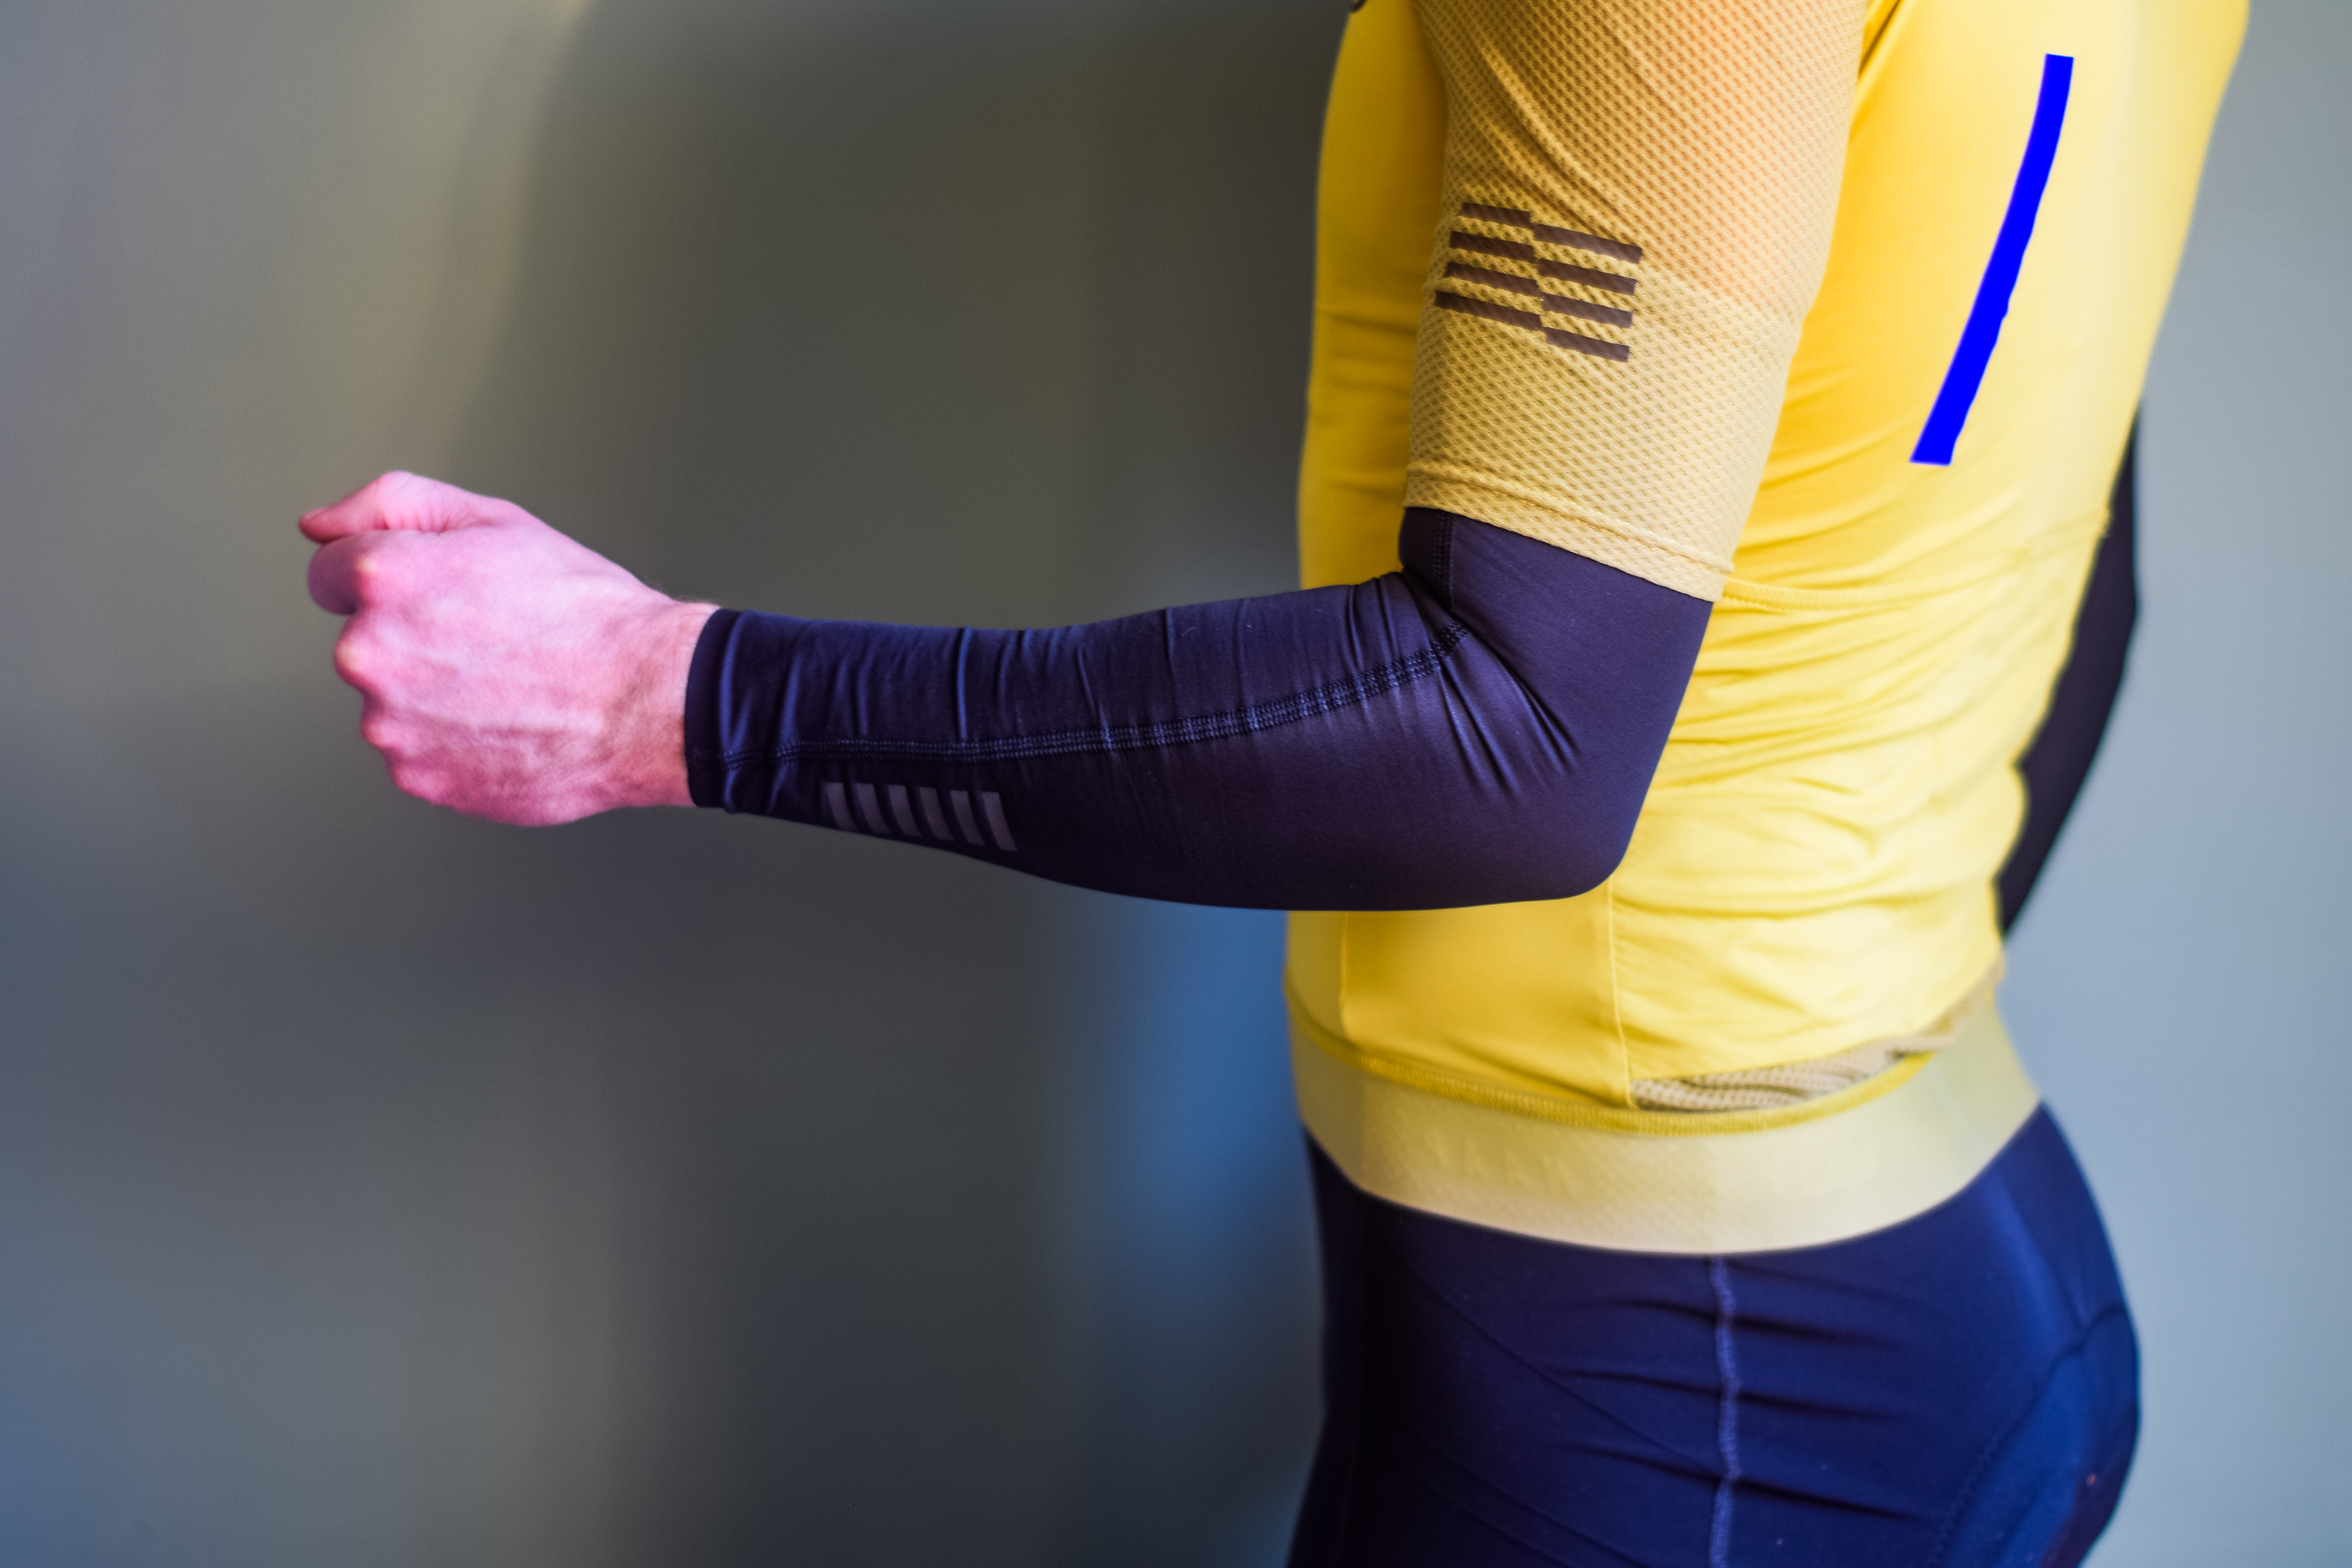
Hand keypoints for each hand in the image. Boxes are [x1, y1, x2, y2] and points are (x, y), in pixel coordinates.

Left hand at [302, 471, 716, 824]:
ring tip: (509, 684)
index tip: (440, 594)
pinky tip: (508, 722)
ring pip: (392, 701)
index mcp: (382, 579)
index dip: (390, 576)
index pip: (329, 573)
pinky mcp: (418, 777)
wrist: (647, 701)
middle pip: (363, 641)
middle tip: (493, 638)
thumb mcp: (495, 520)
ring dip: (433, 694)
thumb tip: (318, 527)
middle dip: (412, 637)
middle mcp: (370, 653)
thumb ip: (388, 505)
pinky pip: (419, 751)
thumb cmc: (586, 612)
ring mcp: (390, 724)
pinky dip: (454, 741)